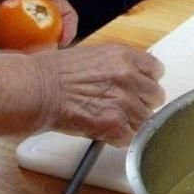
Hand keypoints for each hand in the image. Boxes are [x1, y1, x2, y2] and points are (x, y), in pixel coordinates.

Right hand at [29, 43, 166, 146]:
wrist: (37, 89)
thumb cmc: (53, 72)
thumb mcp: (93, 55)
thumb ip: (116, 66)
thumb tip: (127, 76)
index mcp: (124, 56)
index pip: (156, 70)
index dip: (147, 81)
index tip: (140, 87)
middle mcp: (129, 77)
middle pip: (155, 96)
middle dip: (141, 103)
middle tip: (123, 106)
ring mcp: (124, 102)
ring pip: (145, 120)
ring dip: (130, 123)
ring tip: (110, 120)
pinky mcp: (114, 125)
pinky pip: (129, 138)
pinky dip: (117, 138)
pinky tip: (103, 131)